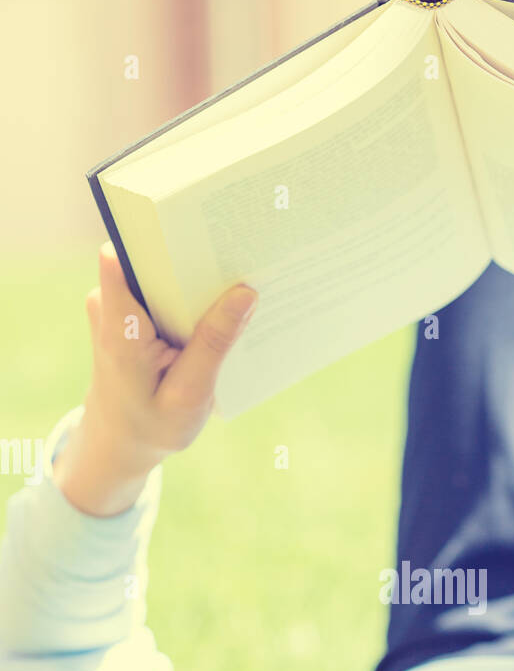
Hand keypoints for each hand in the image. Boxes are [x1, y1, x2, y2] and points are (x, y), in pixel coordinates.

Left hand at [54, 243, 256, 515]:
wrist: (121, 442)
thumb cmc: (153, 423)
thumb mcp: (190, 394)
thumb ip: (214, 343)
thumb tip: (245, 292)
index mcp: (119, 327)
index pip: (122, 256)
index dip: (158, 235)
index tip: (200, 228)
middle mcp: (110, 305)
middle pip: (150, 259)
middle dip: (193, 257)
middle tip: (241, 257)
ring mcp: (118, 305)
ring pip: (160, 273)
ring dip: (196, 279)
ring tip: (238, 283)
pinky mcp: (129, 310)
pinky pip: (163, 289)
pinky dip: (191, 297)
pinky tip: (222, 308)